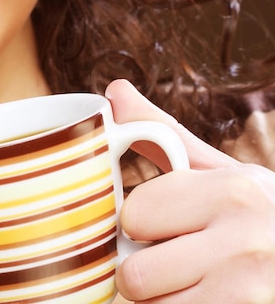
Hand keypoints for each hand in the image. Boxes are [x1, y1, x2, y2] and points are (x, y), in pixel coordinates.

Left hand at [106, 79, 274, 303]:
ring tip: (198, 284)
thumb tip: (113, 91)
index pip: (133, 215)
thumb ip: (164, 135)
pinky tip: (211, 300)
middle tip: (182, 262)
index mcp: (232, 191)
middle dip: (147, 271)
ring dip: (162, 302)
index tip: (172, 224)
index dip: (143, 224)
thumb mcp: (223, 174)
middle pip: (134, 273)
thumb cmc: (261, 219)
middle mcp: (247, 242)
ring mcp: (249, 293)